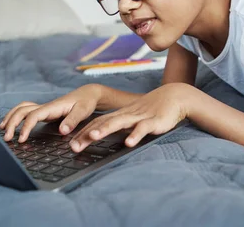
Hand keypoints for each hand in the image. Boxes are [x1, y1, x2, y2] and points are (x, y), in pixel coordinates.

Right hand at [0, 84, 102, 142]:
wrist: (87, 94)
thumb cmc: (85, 102)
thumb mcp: (83, 111)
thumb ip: (73, 121)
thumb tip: (62, 131)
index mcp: (52, 107)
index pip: (33, 116)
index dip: (25, 127)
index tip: (21, 139)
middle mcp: (45, 106)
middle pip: (22, 111)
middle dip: (12, 123)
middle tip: (7, 138)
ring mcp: (44, 108)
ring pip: (21, 109)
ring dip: (10, 117)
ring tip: (2, 129)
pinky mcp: (44, 111)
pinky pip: (26, 112)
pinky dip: (16, 116)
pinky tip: (12, 124)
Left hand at [69, 83, 190, 151]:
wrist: (174, 97)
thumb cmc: (151, 111)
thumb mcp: (132, 118)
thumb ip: (119, 127)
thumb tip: (101, 138)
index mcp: (120, 115)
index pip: (97, 122)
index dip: (83, 132)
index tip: (70, 144)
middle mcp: (126, 115)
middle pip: (103, 123)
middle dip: (87, 134)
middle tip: (73, 146)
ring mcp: (139, 117)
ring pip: (119, 123)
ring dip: (105, 129)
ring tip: (93, 137)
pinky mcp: (153, 121)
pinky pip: (143, 128)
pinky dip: (135, 135)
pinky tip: (128, 143)